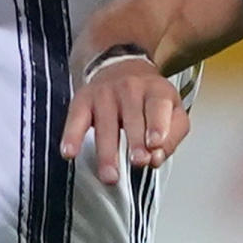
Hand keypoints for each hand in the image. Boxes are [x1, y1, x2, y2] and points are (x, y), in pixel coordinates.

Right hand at [58, 55, 186, 184]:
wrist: (121, 67)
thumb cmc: (148, 98)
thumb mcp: (173, 110)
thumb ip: (172, 136)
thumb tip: (156, 158)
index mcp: (156, 90)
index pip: (158, 106)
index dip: (157, 125)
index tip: (155, 144)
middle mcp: (130, 88)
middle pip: (132, 116)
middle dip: (135, 142)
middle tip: (138, 162)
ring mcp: (105, 93)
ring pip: (105, 124)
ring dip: (107, 152)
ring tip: (110, 175)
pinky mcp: (83, 99)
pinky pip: (76, 119)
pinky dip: (72, 136)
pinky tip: (70, 152)